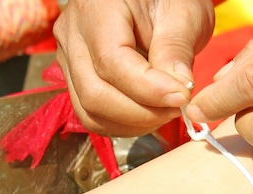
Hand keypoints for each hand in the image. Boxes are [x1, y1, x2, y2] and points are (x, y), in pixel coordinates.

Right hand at [54, 0, 215, 136]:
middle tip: (177, 108)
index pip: (112, 62)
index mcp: (96, 8)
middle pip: (94, 94)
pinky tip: (150, 113)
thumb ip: (176, 49)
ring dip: (132, 122)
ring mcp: (69, 57)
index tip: (182, 97)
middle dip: (141, 113)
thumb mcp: (182, 12)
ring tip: (166, 111)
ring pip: (89, 110)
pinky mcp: (77, 76)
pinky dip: (123, 123)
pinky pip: (92, 113)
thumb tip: (178, 92)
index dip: (148, 89)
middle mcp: (72, 33)